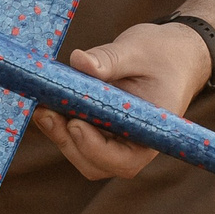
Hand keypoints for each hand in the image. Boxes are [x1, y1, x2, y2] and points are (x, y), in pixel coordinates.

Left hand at [31, 20, 212, 181]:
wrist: (172, 52)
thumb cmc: (163, 53)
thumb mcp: (139, 50)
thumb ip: (110, 58)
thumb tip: (78, 61)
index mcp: (152, 133)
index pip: (124, 160)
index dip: (96, 149)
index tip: (76, 123)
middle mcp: (134, 143)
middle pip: (97, 163)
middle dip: (69, 142)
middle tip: (46, 112)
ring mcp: (116, 138)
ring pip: (82, 153)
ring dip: (60, 135)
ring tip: (42, 106)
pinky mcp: (101, 127)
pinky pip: (77, 136)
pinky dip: (60, 124)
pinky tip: (46, 102)